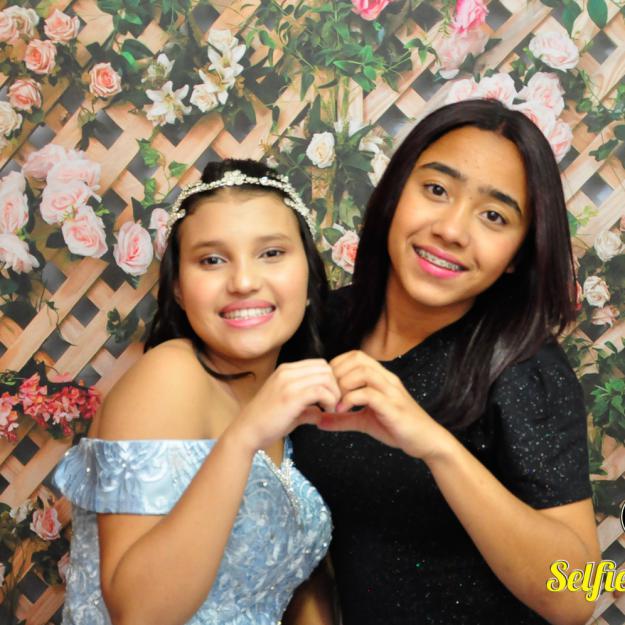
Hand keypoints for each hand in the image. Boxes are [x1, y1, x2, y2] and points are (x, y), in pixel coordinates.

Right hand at [229, 359, 340, 452]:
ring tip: (330, 409)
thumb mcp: (288, 409)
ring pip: (326, 378)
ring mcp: (288, 382)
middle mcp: (287, 371)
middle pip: (326, 368)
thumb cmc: (265, 422)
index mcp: (286, 371)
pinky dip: (329, 401)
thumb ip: (306, 407)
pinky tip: (325, 412)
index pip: (319, 365)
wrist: (246, 432)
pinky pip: (321, 391)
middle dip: (335, 386)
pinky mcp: (291, 396)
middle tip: (333, 404)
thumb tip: (320, 413)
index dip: (330, 380)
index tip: (330, 398)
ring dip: (334, 394)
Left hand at [319, 350, 451, 460]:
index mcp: (381, 377)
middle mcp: (387, 379)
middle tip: (328, 393)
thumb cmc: (396, 427)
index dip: (337, 365)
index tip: (327, 385)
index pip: (355, 355)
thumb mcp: (364, 421)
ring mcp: (391, 391)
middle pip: (357, 359)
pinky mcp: (393, 407)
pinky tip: (342, 410)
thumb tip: (318, 421)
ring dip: (343, 385)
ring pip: (363, 372)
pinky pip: (369, 394)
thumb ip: (342, 418)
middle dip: (337, 374)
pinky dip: (350, 400)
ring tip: (335, 402)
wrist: (426, 441)